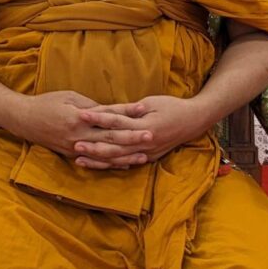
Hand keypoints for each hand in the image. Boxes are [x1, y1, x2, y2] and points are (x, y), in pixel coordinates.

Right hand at [13, 91, 154, 164]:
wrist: (25, 120)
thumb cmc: (47, 103)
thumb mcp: (70, 97)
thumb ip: (91, 107)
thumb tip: (112, 112)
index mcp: (79, 120)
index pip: (108, 120)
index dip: (128, 118)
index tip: (145, 114)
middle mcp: (79, 138)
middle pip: (111, 140)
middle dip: (133, 139)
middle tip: (152, 136)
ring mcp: (76, 150)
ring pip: (106, 156)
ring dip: (126, 157)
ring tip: (145, 156)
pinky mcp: (73, 156)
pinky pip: (96, 163)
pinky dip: (112, 165)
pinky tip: (125, 165)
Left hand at [74, 95, 208, 169]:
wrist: (193, 121)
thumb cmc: (171, 106)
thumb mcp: (150, 102)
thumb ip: (130, 110)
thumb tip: (108, 112)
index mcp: (145, 126)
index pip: (116, 122)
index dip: (98, 118)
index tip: (81, 115)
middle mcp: (145, 143)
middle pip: (114, 146)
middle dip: (93, 146)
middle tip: (74, 145)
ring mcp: (147, 153)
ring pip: (118, 159)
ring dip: (98, 160)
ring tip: (79, 159)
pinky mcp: (148, 158)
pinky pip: (126, 164)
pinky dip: (111, 165)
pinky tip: (98, 166)